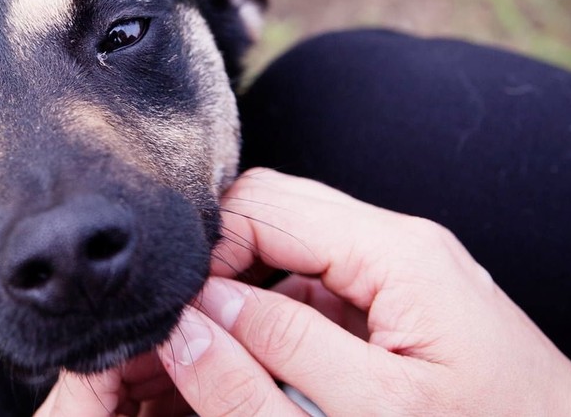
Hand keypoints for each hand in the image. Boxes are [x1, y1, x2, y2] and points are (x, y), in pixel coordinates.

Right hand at [37, 169, 570, 415]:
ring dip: (241, 298)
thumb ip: (272, 361)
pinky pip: (312, 290)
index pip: (261, 203)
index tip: (174, 318)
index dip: (205, 255)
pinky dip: (272, 320)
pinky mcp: (395, 307)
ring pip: (286, 254)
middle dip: (217, 270)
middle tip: (185, 337)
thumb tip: (189, 317)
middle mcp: (395, 244)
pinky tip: (261, 368)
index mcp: (394, 250)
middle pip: (271, 216)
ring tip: (217, 359)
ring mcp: (396, 273)